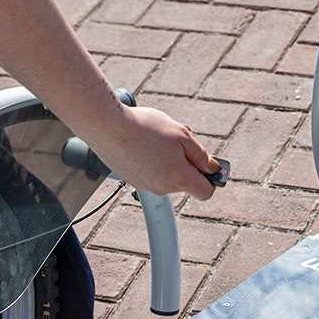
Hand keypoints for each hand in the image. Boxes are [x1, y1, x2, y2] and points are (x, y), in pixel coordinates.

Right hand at [87, 105, 220, 200]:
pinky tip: (144, 142)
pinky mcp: (132, 178)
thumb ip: (201, 155)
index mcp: (178, 178)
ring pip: (168, 175)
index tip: (208, 164)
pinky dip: (153, 160)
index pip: (205, 192)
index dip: (211, 178)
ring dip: (170, 160)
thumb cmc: (144, 128)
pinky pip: (152, 172)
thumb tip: (212, 168)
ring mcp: (145, 185)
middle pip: (185, 181)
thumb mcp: (182, 135)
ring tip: (157, 138)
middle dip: (187, 163)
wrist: (106, 126)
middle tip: (177, 140)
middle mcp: (162, 187)